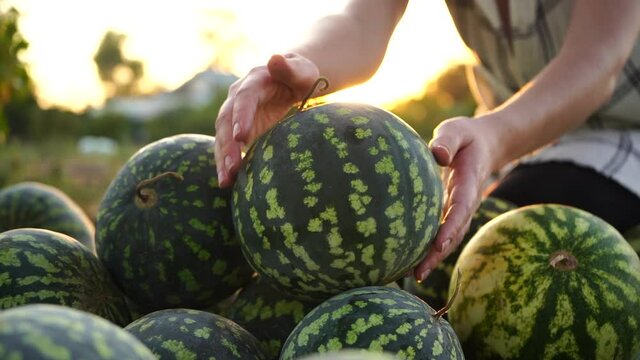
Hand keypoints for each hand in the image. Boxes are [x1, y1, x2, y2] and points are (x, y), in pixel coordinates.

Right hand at [214, 53, 320, 187]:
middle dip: (227, 145)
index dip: (241, 117)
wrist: (291, 80)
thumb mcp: (302, 70)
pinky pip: (228, 147)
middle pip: (226, 121)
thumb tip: (275, 58)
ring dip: (223, 159)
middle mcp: (237, 97)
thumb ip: (290, 68)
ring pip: (222, 136)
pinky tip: (228, 182)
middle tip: (232, 168)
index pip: (244, 99)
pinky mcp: (236, 129)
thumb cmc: (300, 76)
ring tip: (226, 182)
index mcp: (254, 82)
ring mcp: (234, 114)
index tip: (240, 137)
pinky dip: (227, 163)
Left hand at [413, 116, 496, 281]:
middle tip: (419, 272)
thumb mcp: (458, 131)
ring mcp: (461, 210)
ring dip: (434, 258)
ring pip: (450, 238)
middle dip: (438, 254)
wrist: (485, 144)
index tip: (437, 244)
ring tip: (412, 276)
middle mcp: (467, 201)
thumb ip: (448, 140)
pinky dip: (431, 250)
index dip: (450, 227)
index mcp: (469, 182)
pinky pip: (443, 233)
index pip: (461, 208)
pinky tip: (412, 263)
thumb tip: (437, 155)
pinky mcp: (453, 212)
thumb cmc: (466, 136)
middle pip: (455, 232)